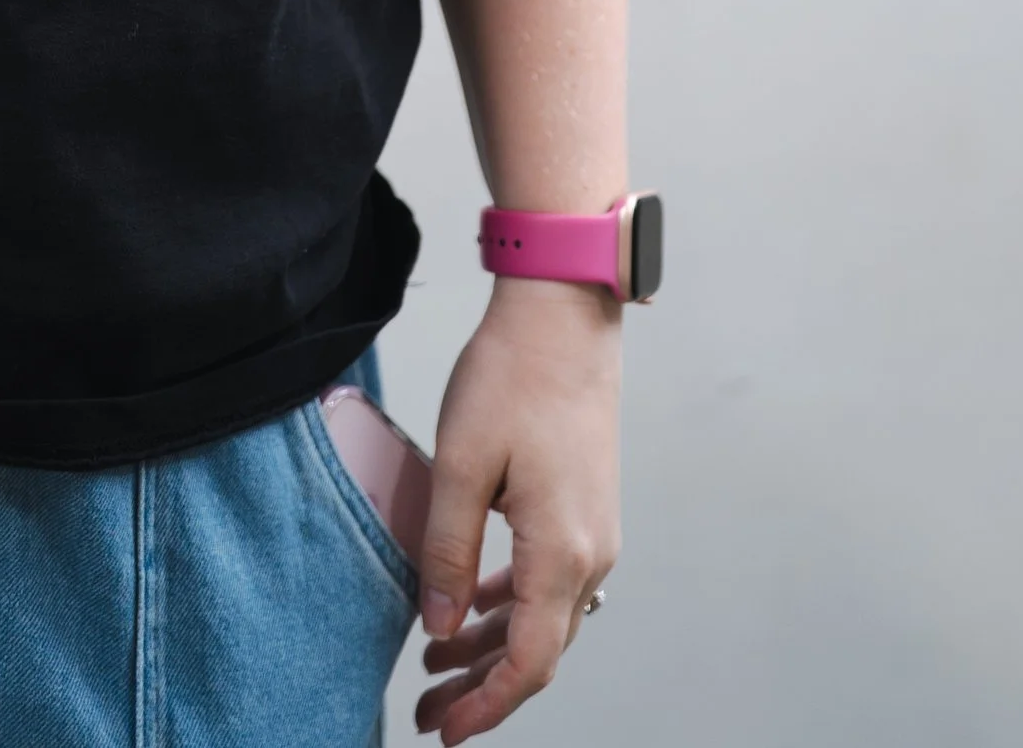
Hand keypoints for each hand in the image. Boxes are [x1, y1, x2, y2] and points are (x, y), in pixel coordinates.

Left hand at [412, 283, 619, 737]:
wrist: (563, 316)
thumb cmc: (512, 377)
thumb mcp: (460, 465)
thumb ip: (448, 553)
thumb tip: (440, 626)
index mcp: (562, 554)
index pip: (528, 664)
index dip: (486, 706)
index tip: (445, 730)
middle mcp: (590, 555)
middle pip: (537, 649)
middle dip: (481, 685)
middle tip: (427, 706)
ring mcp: (595, 534)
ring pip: (543, 617)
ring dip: (493, 644)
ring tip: (436, 657)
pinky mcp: (586, 510)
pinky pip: (550, 581)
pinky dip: (511, 603)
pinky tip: (474, 604)